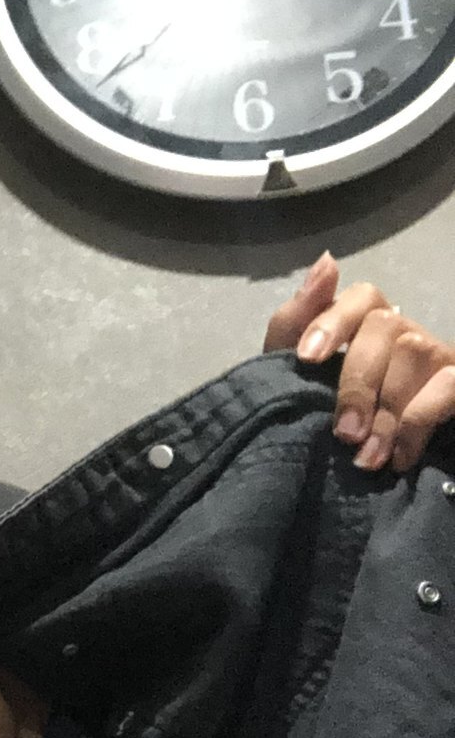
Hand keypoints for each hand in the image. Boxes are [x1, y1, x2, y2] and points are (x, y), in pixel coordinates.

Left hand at [263, 251, 454, 473]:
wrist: (370, 477)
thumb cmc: (328, 418)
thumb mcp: (297, 375)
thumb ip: (297, 323)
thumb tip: (326, 260)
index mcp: (368, 325)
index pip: (361, 296)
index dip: (332, 321)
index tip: (305, 360)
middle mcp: (407, 332)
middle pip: (385, 325)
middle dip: (357, 382)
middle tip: (343, 433)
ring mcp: (439, 356)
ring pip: (416, 351)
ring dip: (387, 412)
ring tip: (367, 457)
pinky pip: (448, 383)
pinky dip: (417, 422)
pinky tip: (400, 456)